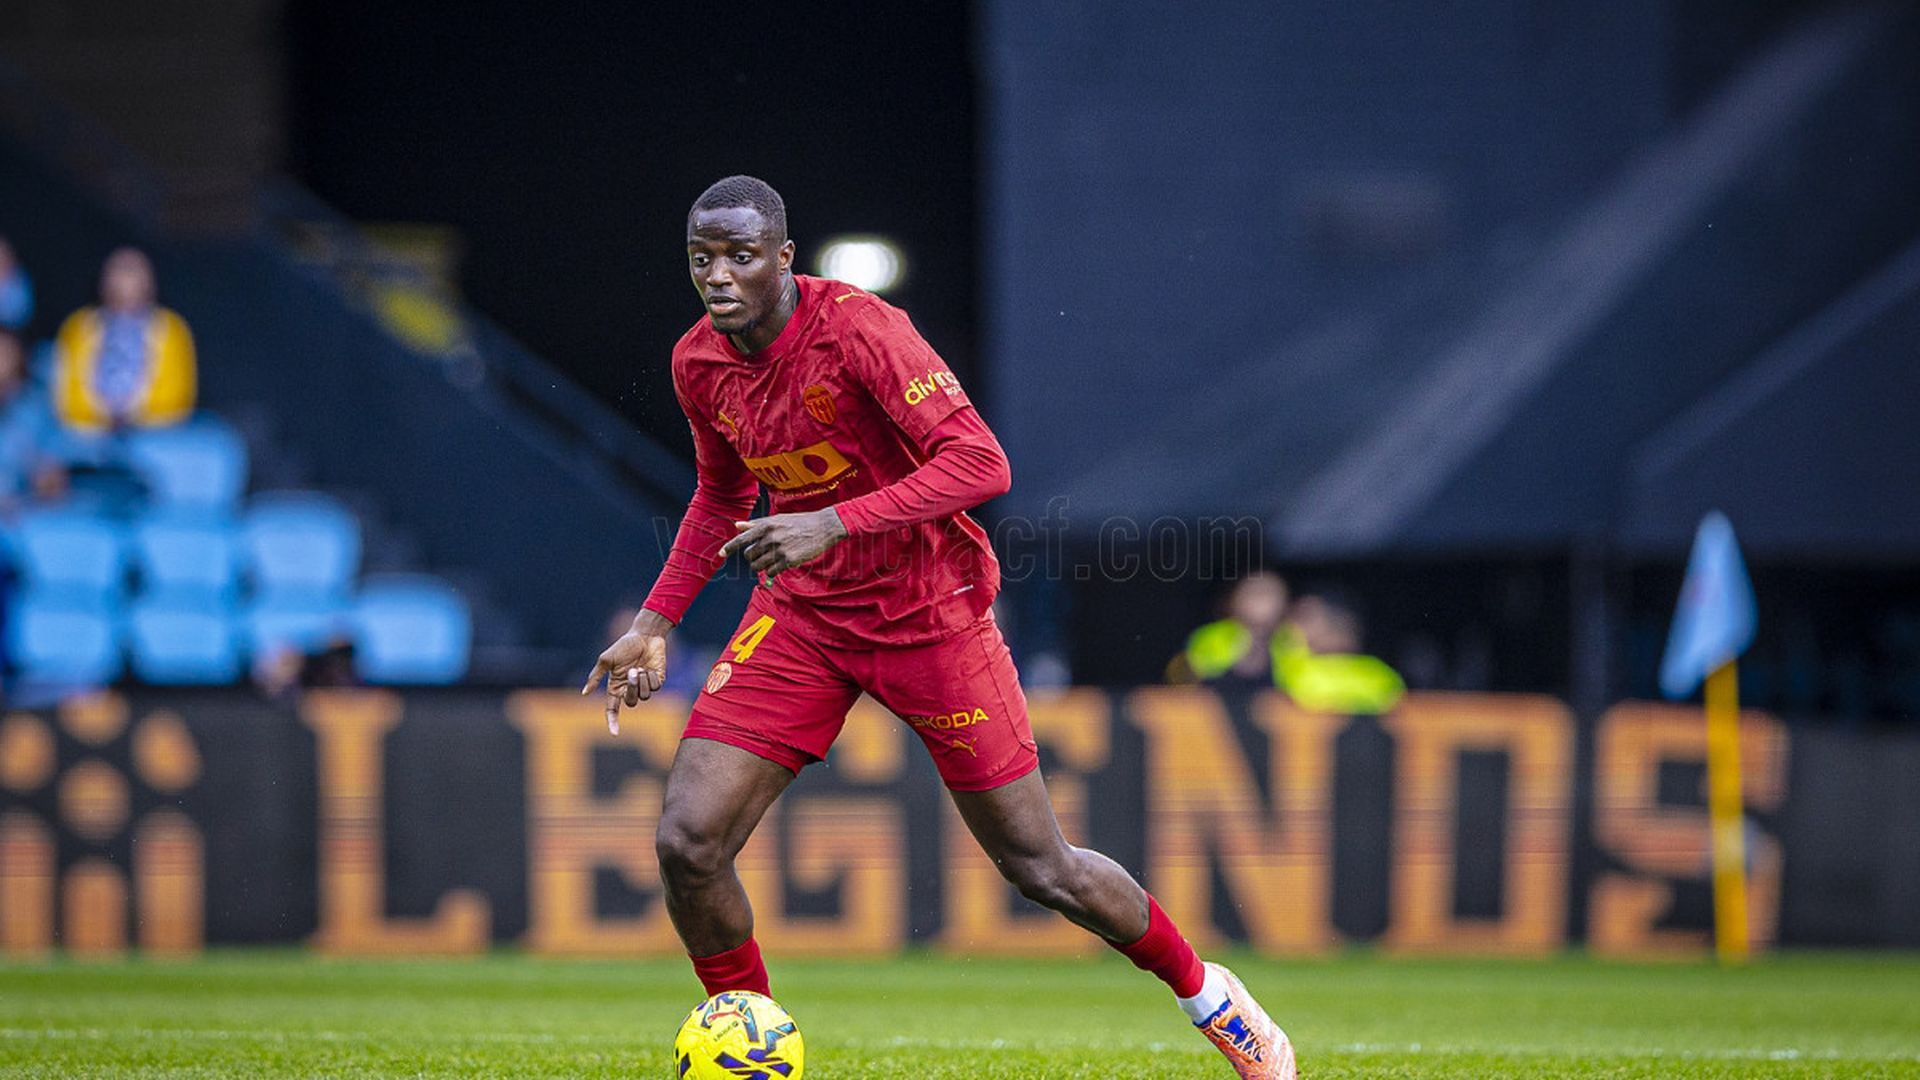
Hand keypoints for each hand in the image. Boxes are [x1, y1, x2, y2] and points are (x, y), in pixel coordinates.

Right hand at [581, 609, 671, 733]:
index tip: (615, 733)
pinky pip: (655, 687)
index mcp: (616, 686)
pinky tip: (650, 667)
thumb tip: (584, 693)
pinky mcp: (657, 680)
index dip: (613, 721)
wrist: (644, 635)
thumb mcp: (606, 659)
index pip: (613, 709)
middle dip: (632, 689)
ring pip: (644, 697)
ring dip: (642, 682)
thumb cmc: (624, 646)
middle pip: (631, 702)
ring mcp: (644, 685)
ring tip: (641, 667)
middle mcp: (630, 688)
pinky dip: (652, 677)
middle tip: (633, 671)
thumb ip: (595, 677)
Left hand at [718, 509, 847, 576]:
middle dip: (753, 558)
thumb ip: (756, 524)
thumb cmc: (799, 522)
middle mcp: (770, 537)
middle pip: (749, 556)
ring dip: (762, 566)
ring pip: (758, 566)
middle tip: (763, 555)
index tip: (720, 554)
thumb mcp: (777, 519)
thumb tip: (737, 525)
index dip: (729, 547)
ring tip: (771, 561)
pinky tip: (780, 565)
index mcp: (766, 526)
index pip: (742, 539)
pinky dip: (772, 571)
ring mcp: (779, 550)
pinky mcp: (789, 560)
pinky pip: (771, 572)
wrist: (823, 527)